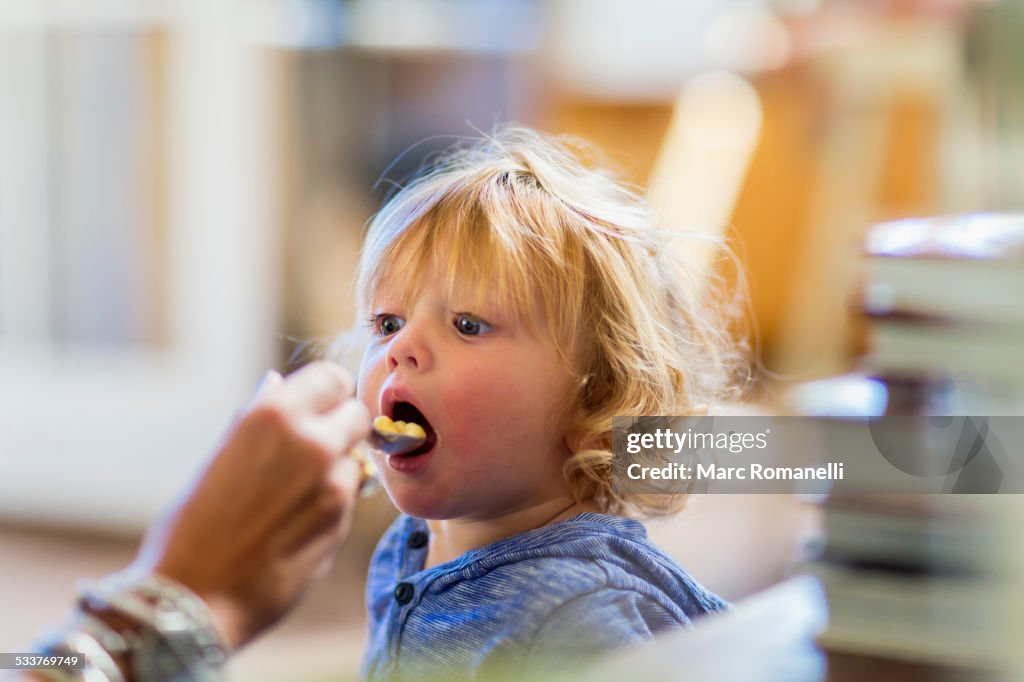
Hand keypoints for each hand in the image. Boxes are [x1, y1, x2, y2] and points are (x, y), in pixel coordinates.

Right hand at [131, 361, 370, 648]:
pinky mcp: (342, 521)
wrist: (194, 598)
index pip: (332, 378)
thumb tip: (277, 383)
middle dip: (341, 427)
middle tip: (315, 449)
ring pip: (358, 458)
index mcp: (272, 414)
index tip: (319, 408)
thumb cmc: (193, 528)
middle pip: (356, 413)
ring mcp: (332, 481)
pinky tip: (297, 523)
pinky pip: (350, 497)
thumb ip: (260, 419)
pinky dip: (334, 502)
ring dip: (339, 469)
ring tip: (296, 495)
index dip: (328, 394)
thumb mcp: (221, 455)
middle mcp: (310, 440)